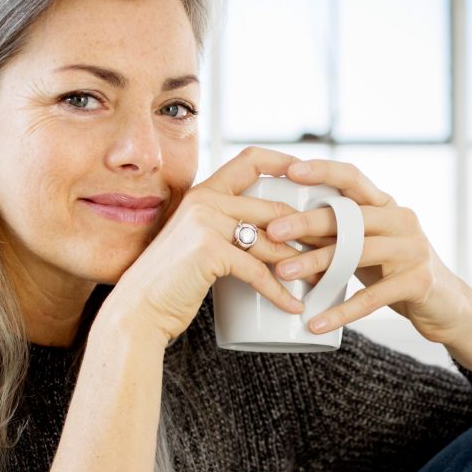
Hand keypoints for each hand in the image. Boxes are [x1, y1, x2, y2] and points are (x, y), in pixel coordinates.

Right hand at [98, 148, 308, 348]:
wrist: (138, 310)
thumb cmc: (170, 284)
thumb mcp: (198, 244)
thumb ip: (224, 230)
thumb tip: (270, 235)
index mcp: (204, 193)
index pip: (250, 160)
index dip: (285, 162)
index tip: (312, 176)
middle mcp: (205, 200)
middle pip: (274, 209)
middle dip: (309, 231)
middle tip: (334, 250)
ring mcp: (205, 222)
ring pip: (270, 240)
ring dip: (301, 264)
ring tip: (321, 281)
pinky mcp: (209, 249)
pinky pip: (257, 270)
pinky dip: (279, 292)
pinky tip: (293, 306)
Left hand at [262, 158, 471, 343]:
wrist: (447, 305)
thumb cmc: (395, 271)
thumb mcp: (369, 245)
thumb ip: (339, 232)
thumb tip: (283, 225)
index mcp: (387, 205)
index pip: (353, 177)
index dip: (322, 170)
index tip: (290, 169)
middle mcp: (402, 220)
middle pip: (350, 215)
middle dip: (308, 222)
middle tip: (272, 230)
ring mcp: (413, 249)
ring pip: (357, 252)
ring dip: (317, 263)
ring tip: (283, 274)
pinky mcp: (419, 282)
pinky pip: (372, 297)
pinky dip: (341, 311)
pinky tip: (316, 323)